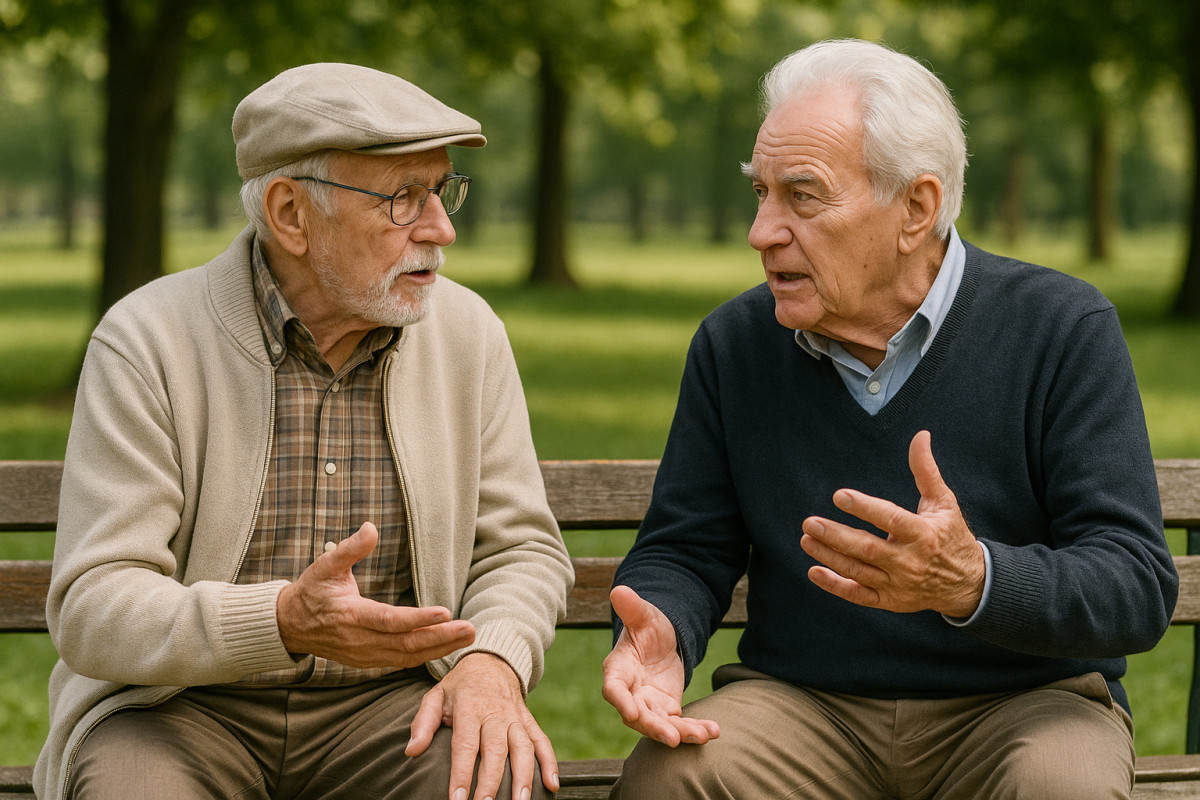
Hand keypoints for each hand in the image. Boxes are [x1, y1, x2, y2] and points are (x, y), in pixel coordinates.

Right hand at [276, 521, 475, 667]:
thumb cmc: (312, 590)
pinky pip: (401, 662)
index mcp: (351, 615)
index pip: (390, 620)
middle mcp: (360, 640)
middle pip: (406, 644)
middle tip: (469, 628)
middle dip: (440, 638)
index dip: (417, 619)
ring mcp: (364, 655)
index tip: (445, 612)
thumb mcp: (325, 564)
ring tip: (466, 637)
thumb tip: (371, 527)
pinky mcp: (368, 661)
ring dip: (439, 648)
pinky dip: (425, 657)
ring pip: (407, 657)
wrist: (290, 625)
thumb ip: (350, 548)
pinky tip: (446, 647)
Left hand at [405, 652, 559, 799]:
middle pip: (496, 750)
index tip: (457, 799)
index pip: (465, 744)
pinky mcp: (529, 721)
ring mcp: (515, 717)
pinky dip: (550, 762)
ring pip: (523, 748)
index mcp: (469, 707)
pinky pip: (542, 741)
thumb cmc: (459, 686)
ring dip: (524, 777)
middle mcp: (495, 713)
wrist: (491, 661)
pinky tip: (552, 785)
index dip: (462, 773)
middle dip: (491, 782)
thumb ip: (422, 723)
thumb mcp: (435, 696)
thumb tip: (411, 751)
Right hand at [601, 585, 719, 746]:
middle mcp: (629, 693)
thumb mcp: (643, 615)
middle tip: (673, 738)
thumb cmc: (647, 626)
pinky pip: (679, 724)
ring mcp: (648, 705)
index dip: (620, 701)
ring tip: (703, 735)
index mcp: (618, 670)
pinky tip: (713, 731)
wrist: (662, 641)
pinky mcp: (666, 711)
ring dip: (680, 733)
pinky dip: (694, 729)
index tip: (631, 712)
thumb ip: (631, 607)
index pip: (613, 689)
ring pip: (660, 725)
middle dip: (654, 728)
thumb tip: (619, 590)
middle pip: (637, 716)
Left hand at [800, 430, 985, 617]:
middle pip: (868, 549)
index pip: (890, 519)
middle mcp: (910, 562)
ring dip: (829, 556)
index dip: (864, 507)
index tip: (839, 495)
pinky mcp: (890, 601)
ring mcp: (898, 584)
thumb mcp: (944, 502)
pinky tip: (814, 571)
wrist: (968, 584)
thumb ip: (926, 470)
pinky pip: (859, 595)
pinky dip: (836, 586)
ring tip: (806, 539)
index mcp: (923, 534)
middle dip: (836, 536)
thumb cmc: (951, 535)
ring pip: (859, 571)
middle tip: (809, 522)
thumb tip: (920, 435)